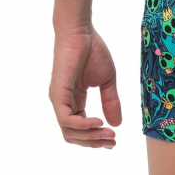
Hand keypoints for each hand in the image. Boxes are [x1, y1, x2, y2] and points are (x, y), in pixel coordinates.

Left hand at [49, 26, 120, 148]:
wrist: (81, 32)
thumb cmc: (92, 50)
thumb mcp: (106, 81)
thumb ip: (110, 102)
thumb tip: (117, 125)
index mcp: (74, 101)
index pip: (81, 129)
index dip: (96, 138)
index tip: (114, 140)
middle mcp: (64, 104)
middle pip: (74, 136)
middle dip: (94, 142)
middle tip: (112, 142)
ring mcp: (59, 100)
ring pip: (69, 132)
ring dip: (90, 137)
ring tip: (108, 134)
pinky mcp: (58, 94)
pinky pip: (66, 119)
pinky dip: (82, 125)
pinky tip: (97, 123)